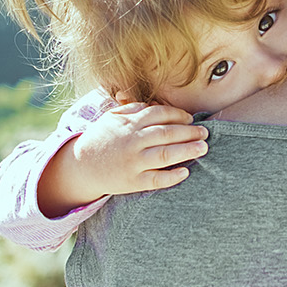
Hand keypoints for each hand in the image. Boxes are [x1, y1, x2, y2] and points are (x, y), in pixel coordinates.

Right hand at [56, 103, 208, 201]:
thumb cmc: (101, 139)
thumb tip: (155, 104)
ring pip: (165, 155)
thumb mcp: (112, 117)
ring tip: (203, 148)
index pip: (159, 114)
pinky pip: (156, 180)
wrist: (81, 166)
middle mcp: (132, 142)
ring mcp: (133, 163)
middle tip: (205, 132)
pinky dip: (172, 177)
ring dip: (187, 151)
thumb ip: (133, 108)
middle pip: (166, 134)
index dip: (178, 115)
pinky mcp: (132, 182)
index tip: (190, 119)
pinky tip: (186, 172)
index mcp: (128, 124)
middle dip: (189, 132)